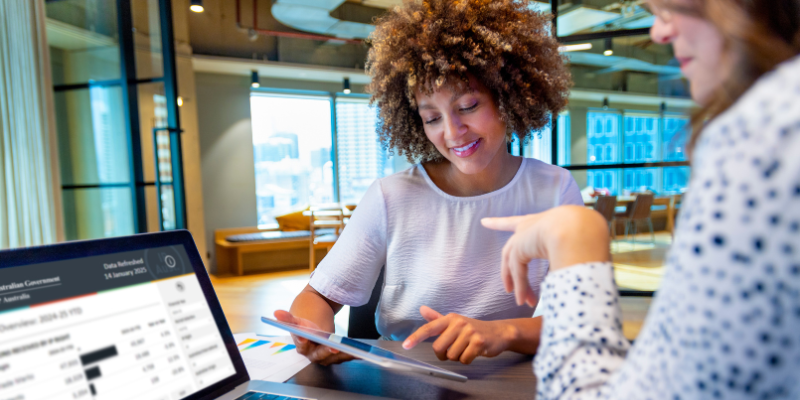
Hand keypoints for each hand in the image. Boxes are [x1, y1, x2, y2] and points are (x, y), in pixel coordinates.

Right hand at [273, 310, 354, 365]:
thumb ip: (288, 317)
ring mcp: (323, 355)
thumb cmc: (305, 317)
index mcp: (301, 345)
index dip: (305, 343)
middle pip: (319, 355)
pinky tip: (360, 352)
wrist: (314, 316)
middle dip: (327, 351)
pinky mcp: (334, 354)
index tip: (306, 338)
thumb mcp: (298, 317)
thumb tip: (276, 313)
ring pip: (333, 358)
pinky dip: (350, 355)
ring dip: (343, 355)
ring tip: (352, 351)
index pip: (302, 346)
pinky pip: (342, 357)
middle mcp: (311, 353)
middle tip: (335, 347)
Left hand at [402, 306, 516, 364]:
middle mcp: (458, 323)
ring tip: (467, 348)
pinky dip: (467, 360)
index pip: (429, 328)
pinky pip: (464, 360)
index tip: (406, 345)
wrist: (498, 332)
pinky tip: (474, 352)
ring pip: (452, 356)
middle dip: (444, 354)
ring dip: (458, 357)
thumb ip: (437, 318)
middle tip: (454, 350)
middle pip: (439, 348)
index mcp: (450, 318)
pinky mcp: (479, 342)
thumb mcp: (455, 322)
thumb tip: (422, 309)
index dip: (416, 337)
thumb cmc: (473, 329)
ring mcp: (469, 332)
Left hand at [481, 205, 610, 306]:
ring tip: (523, 302)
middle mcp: (529, 226)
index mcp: (542, 221)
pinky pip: (518, 271)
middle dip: (508, 270)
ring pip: (514, 264)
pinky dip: (521, 287)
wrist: (579, 227)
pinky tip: (524, 301)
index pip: (516, 222)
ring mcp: (522, 237)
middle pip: (511, 248)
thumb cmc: (584, 232)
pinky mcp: (519, 248)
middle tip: (507, 286)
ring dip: (519, 284)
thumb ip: (568, 254)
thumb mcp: (574, 243)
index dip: (499, 223)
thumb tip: (574, 269)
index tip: (484, 222)